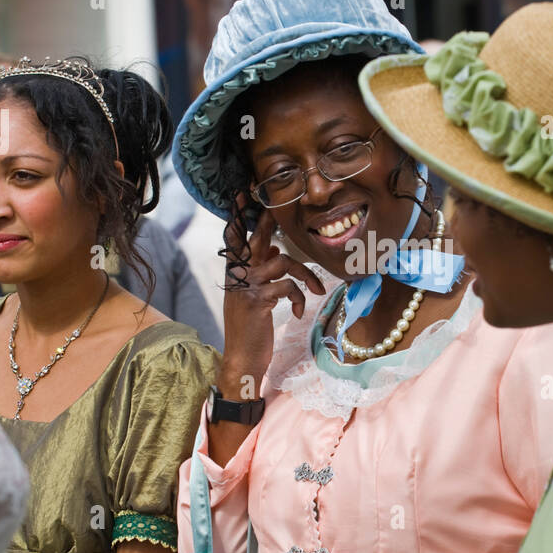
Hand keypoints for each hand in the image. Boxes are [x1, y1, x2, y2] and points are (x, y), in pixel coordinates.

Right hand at [218, 199, 325, 397]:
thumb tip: (273, 251)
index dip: (239, 217)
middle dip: (269, 220)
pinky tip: (299, 311)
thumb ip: (261, 272)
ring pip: (282, 262)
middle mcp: (239, 275)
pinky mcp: (257, 302)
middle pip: (256, 239)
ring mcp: (247, 287)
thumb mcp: (254, 297)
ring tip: (316, 290)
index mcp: (237, 272)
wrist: (242, 359)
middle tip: (275, 202)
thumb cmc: (251, 329)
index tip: (242, 193)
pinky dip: (298, 297)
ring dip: (305, 274)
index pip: (236, 238)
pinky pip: (286, 286)